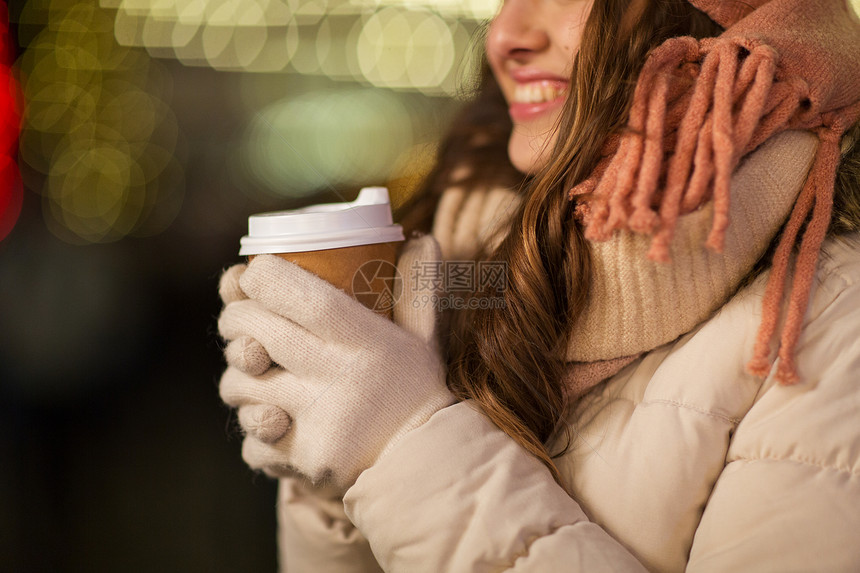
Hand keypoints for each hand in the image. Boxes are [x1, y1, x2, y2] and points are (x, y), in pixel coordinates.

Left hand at [217, 236, 453, 490]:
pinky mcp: (302, 461)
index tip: (251, 273)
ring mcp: (316, 423)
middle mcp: (337, 379)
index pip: (297, 295)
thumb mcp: (422, 338)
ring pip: (239, 385)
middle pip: (255, 332)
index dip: (261, 277)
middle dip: (235, 317)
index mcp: (364, 341)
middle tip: (241, 317)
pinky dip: (254, 428)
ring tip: (255, 370)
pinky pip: (249, 439)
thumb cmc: (416, 392)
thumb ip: (416, 289)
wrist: (425, 466)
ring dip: (237, 374)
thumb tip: (420, 237)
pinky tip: (272, 419)